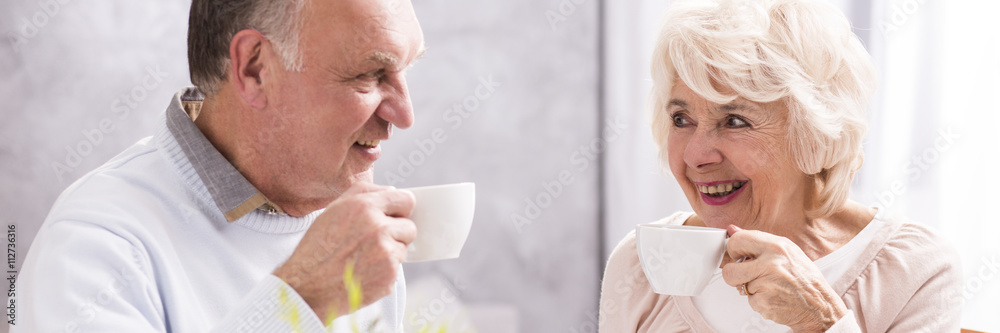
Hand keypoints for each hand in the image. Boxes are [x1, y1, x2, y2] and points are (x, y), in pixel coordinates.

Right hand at [273, 183, 416, 320]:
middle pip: (410, 227)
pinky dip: (385, 271)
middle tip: (375, 242)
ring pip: (403, 248)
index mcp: (364, 207)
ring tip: (364, 258)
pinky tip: (364, 272)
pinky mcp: (389, 274)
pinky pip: (398, 268)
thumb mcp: (334, 210)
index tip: (395, 217)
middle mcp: (378, 227)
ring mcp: (386, 252)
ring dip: (390, 253)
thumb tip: (391, 190)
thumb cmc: (318, 247)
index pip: (406, 200)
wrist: (307, 286)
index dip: (401, 209)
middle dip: (397, 234)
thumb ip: (363, 193)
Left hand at [722, 225, 847, 331]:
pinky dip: (758, 301)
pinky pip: (749, 301)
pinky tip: (773, 296)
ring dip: (750, 288)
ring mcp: (767, 284)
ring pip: (739, 287)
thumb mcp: (786, 250)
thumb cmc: (804, 277)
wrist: (819, 304)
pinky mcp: (765, 302)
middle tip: (745, 274)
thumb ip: (757, 240)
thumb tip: (732, 230)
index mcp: (776, 246)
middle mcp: (771, 264)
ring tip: (768, 286)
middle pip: (730, 270)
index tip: (737, 255)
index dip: (733, 249)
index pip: (737, 241)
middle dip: (733, 274)